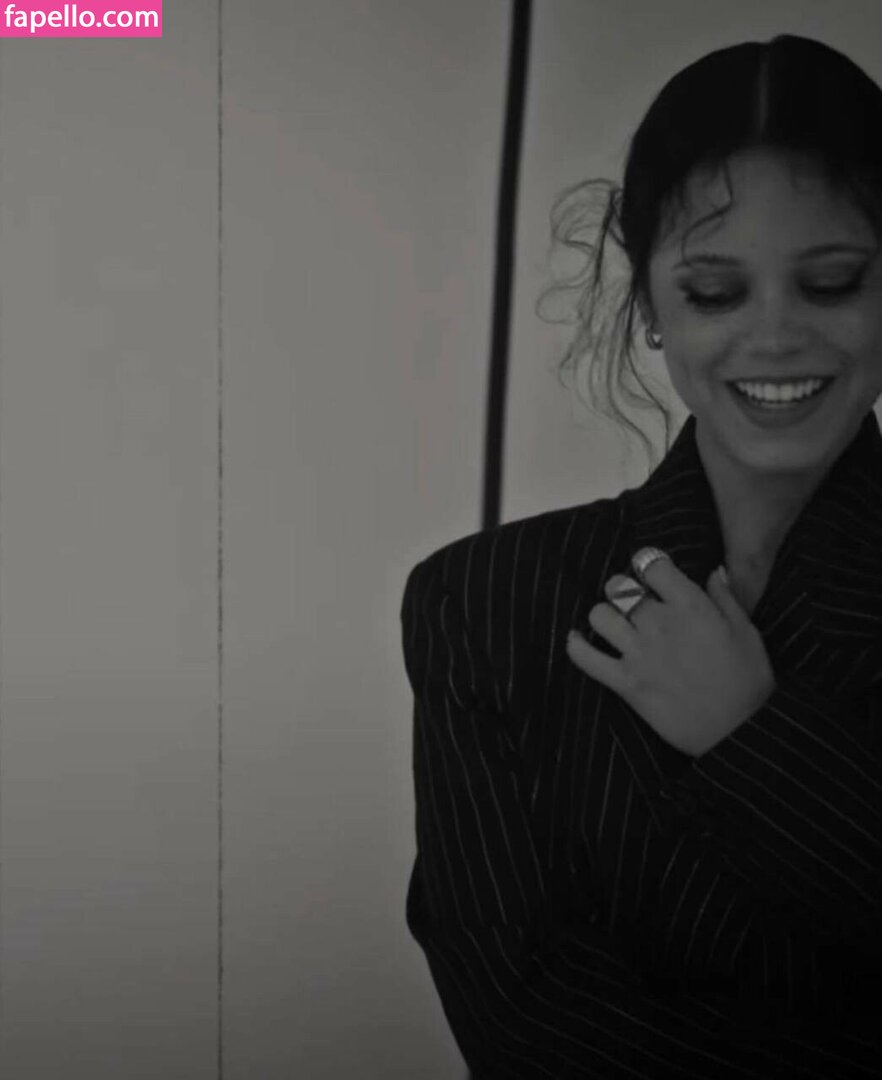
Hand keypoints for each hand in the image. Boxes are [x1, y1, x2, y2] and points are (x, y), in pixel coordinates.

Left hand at [566, 557, 774, 756]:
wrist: (738, 733)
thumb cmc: (748, 681)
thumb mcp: (747, 632)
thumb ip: (725, 597)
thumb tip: (713, 571)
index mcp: (690, 606)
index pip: (651, 564)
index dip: (648, 565)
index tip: (652, 574)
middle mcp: (659, 624)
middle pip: (619, 587)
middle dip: (624, 589)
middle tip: (633, 601)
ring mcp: (638, 654)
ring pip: (599, 615)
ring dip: (604, 615)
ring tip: (615, 624)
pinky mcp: (625, 683)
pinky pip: (585, 659)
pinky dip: (575, 647)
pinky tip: (577, 639)